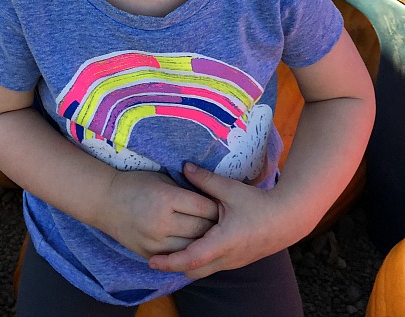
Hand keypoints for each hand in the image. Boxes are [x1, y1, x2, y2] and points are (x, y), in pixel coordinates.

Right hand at [99, 168, 218, 259]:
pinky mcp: (150, 254)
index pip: (204, 207)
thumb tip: (210, 198)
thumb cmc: (135, 183)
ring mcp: (155, 242)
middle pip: (201, 229)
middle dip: (214, 226)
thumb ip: (185, 189)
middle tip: (222, 222)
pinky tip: (193, 245)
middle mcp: (162, 222)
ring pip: (192, 248)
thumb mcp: (161, 179)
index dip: (216, 206)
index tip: (223, 205)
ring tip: (211, 235)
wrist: (105, 200)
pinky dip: (187, 252)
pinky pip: (176, 258)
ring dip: (203, 242)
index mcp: (166, 198)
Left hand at [148, 163, 296, 277]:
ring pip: (203, 271)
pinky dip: (199, 260)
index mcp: (222, 243)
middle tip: (157, 254)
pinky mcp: (236, 260)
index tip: (152, 261)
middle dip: (175, 266)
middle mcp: (226, 258)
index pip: (191, 259)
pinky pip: (212, 266)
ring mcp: (232, 262)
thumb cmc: (258, 204)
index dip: (169, 262)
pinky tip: (192, 244)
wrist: (287, 219)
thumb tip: (184, 167)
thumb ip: (205, 179)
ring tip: (170, 249)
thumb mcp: (230, 189)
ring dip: (187, 263)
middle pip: (193, 272)